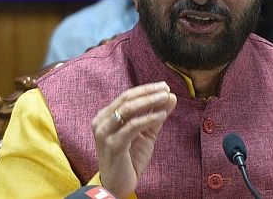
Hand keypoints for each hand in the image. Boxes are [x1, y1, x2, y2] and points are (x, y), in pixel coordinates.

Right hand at [92, 81, 176, 197]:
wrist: (118, 186)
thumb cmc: (130, 159)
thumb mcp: (146, 133)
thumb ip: (156, 114)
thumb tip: (171, 97)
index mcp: (106, 116)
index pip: (127, 96)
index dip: (146, 89)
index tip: (164, 86)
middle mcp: (101, 122)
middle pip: (127, 99)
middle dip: (148, 92)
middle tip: (166, 89)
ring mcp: (105, 133)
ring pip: (128, 110)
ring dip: (149, 101)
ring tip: (166, 98)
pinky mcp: (113, 145)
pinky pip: (132, 126)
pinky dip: (148, 118)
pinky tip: (162, 115)